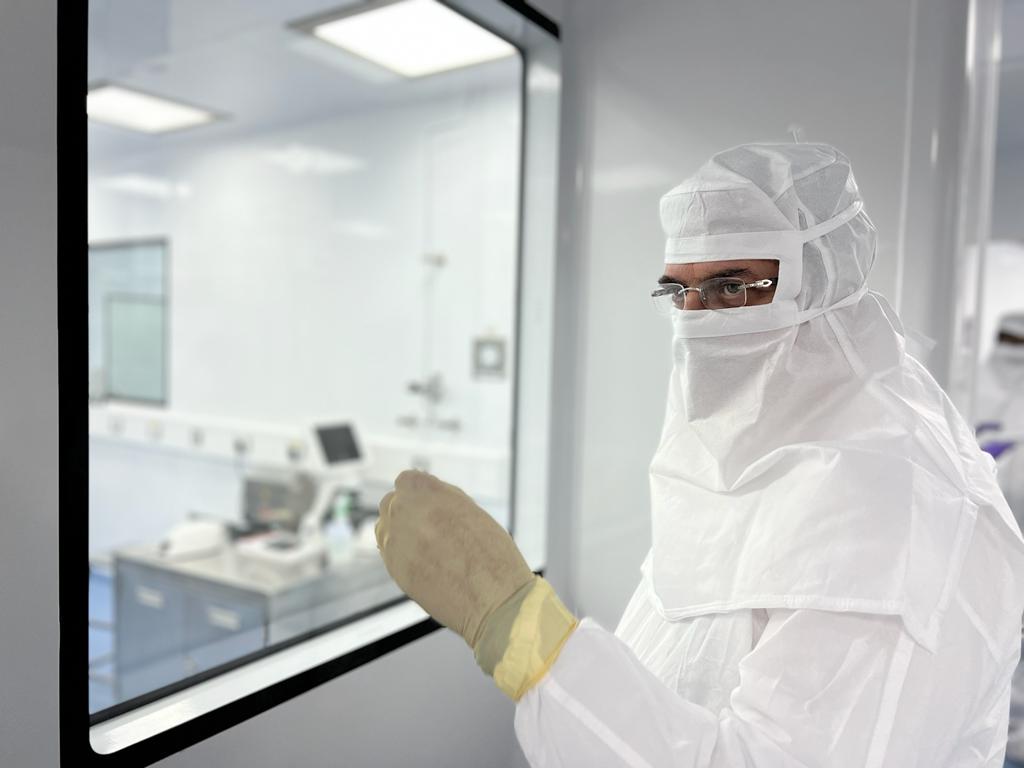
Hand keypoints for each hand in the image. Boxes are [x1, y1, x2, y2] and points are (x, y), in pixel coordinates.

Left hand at [376, 469, 533, 647]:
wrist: (491, 598)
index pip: (407, 480)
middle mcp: (402, 510)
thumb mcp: (469, 510)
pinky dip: (403, 555)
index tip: (434, 507)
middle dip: (408, 512)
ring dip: (402, 533)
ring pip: (386, 528)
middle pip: (392, 502)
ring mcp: (393, 540)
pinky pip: (390, 552)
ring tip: (431, 550)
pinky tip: (427, 566)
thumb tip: (424, 493)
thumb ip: (440, 498)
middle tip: (434, 530)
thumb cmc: (490, 553)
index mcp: (424, 490)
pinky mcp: (392, 568)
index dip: (421, 493)